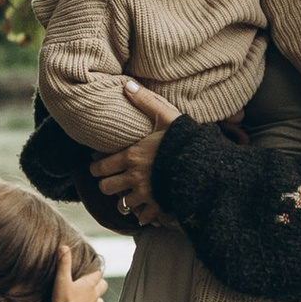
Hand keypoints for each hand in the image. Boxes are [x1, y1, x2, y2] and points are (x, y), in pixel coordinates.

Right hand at [56, 243, 106, 301]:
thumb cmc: (63, 301)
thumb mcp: (61, 280)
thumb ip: (63, 264)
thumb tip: (64, 247)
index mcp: (89, 284)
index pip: (98, 274)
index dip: (94, 271)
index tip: (89, 270)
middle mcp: (95, 296)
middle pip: (103, 286)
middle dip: (98, 284)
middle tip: (89, 284)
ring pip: (100, 301)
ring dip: (95, 299)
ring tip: (87, 299)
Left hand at [89, 77, 183, 224]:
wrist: (205, 163)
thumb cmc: (185, 139)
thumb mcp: (166, 116)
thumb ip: (145, 102)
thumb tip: (127, 85)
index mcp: (131, 156)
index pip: (100, 167)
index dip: (95, 166)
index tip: (98, 164)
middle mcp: (134, 177)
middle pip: (106, 188)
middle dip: (107, 184)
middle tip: (112, 179)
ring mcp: (146, 193)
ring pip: (122, 204)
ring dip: (124, 199)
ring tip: (129, 193)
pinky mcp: (159, 205)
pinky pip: (142, 217)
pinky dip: (142, 214)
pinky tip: (146, 208)